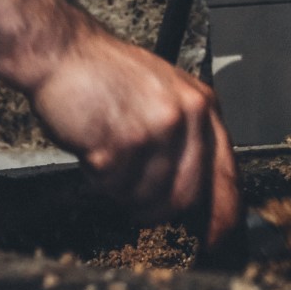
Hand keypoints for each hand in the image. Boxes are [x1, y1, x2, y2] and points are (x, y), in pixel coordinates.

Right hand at [26, 19, 240, 248]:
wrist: (64, 53)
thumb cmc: (108, 73)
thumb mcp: (165, 92)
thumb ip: (187, 134)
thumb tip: (199, 188)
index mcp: (201, 105)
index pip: (226, 174)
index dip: (221, 214)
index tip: (214, 237)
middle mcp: (185, 117)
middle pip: (187, 195)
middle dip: (160, 210)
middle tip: (141, 208)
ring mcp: (155, 131)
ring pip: (148, 197)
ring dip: (124, 191)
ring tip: (110, 160)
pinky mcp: (121, 145)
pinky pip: (115, 188)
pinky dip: (100, 180)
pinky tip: (95, 150)